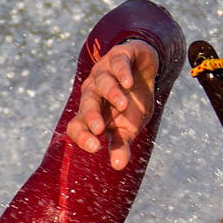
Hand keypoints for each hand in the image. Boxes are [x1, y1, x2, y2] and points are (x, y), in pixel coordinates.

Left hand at [65, 39, 158, 170]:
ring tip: (122, 105)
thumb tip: (118, 166)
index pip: (77, 125)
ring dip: (110, 93)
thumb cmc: (132, 103)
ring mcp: (105, 72)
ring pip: (101, 82)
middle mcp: (93, 91)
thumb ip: (121, 145)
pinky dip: (121, 72)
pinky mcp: (120, 56)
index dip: (82, 136)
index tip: (95, 148)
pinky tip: (128, 83)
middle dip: (91, 115)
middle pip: (87, 102)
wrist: (145, 70)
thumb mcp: (129, 128)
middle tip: (99, 129)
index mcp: (91, 111)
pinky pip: (117, 62)